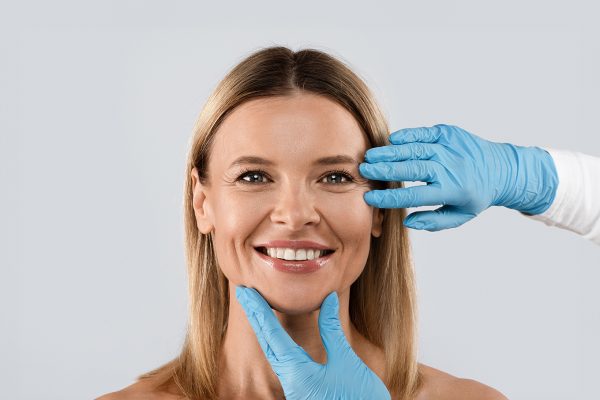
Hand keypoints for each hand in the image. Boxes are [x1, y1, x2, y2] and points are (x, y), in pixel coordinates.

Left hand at [235, 285, 390, 399]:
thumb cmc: (359, 399)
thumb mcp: (347, 362)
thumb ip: (333, 331)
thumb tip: (329, 298)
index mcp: (296, 373)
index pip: (271, 334)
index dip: (258, 310)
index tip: (245, 292)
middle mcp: (290, 382)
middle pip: (266, 343)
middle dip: (255, 317)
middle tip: (244, 294)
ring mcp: (295, 389)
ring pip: (273, 355)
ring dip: (264, 331)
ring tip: (256, 310)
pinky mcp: (303, 393)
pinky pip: (284, 364)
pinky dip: (276, 344)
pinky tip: (277, 338)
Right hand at [359, 124, 558, 230]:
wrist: (503, 169)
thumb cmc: (476, 196)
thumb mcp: (460, 216)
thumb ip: (434, 222)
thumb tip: (407, 221)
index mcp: (452, 191)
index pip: (414, 196)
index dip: (390, 198)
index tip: (370, 198)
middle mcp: (450, 168)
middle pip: (412, 169)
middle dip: (385, 170)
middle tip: (363, 170)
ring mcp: (450, 148)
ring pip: (415, 149)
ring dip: (391, 153)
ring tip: (370, 156)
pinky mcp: (449, 133)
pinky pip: (425, 133)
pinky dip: (408, 136)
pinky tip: (391, 140)